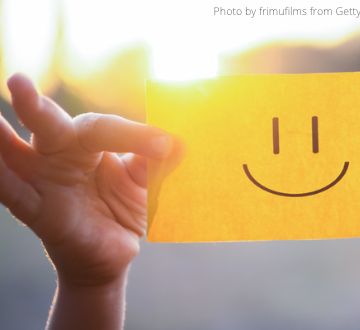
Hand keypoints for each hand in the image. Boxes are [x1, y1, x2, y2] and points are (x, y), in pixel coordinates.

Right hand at [0, 74, 173, 286]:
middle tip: (20, 82)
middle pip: (50, 126)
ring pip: (18, 154)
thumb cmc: (123, 210)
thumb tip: (180, 142)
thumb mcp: (146, 186)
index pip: (104, 129)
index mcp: (88, 142)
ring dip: (2, 138)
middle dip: (35, 106)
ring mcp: (43, 181)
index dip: (135, 135)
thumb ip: (157, 163)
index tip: (166, 145)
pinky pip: (13, 194)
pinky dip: (1, 179)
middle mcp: (59, 154)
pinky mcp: (36, 211)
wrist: (112, 255)